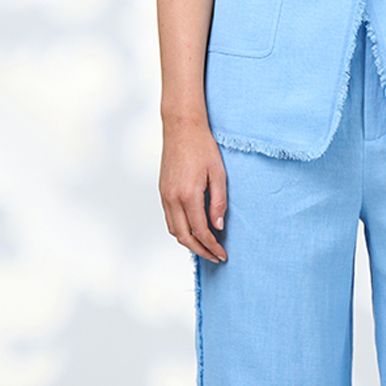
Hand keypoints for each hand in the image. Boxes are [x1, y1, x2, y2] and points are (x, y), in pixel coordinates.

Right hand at [159, 119, 228, 261]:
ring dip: (189, 243)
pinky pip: (169, 219)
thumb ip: (219, 202)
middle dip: (200, 251)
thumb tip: (218, 227)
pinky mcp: (162, 191)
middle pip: (184, 237)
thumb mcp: (219, 174)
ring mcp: (165, 195)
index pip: (201, 231)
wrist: (181, 127)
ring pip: (174, 230)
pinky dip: (180, 230)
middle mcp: (173, 198)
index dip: (212, 246)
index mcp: (188, 195)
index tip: (222, 254)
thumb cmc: (202, 147)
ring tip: (205, 247)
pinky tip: (192, 231)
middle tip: (215, 257)